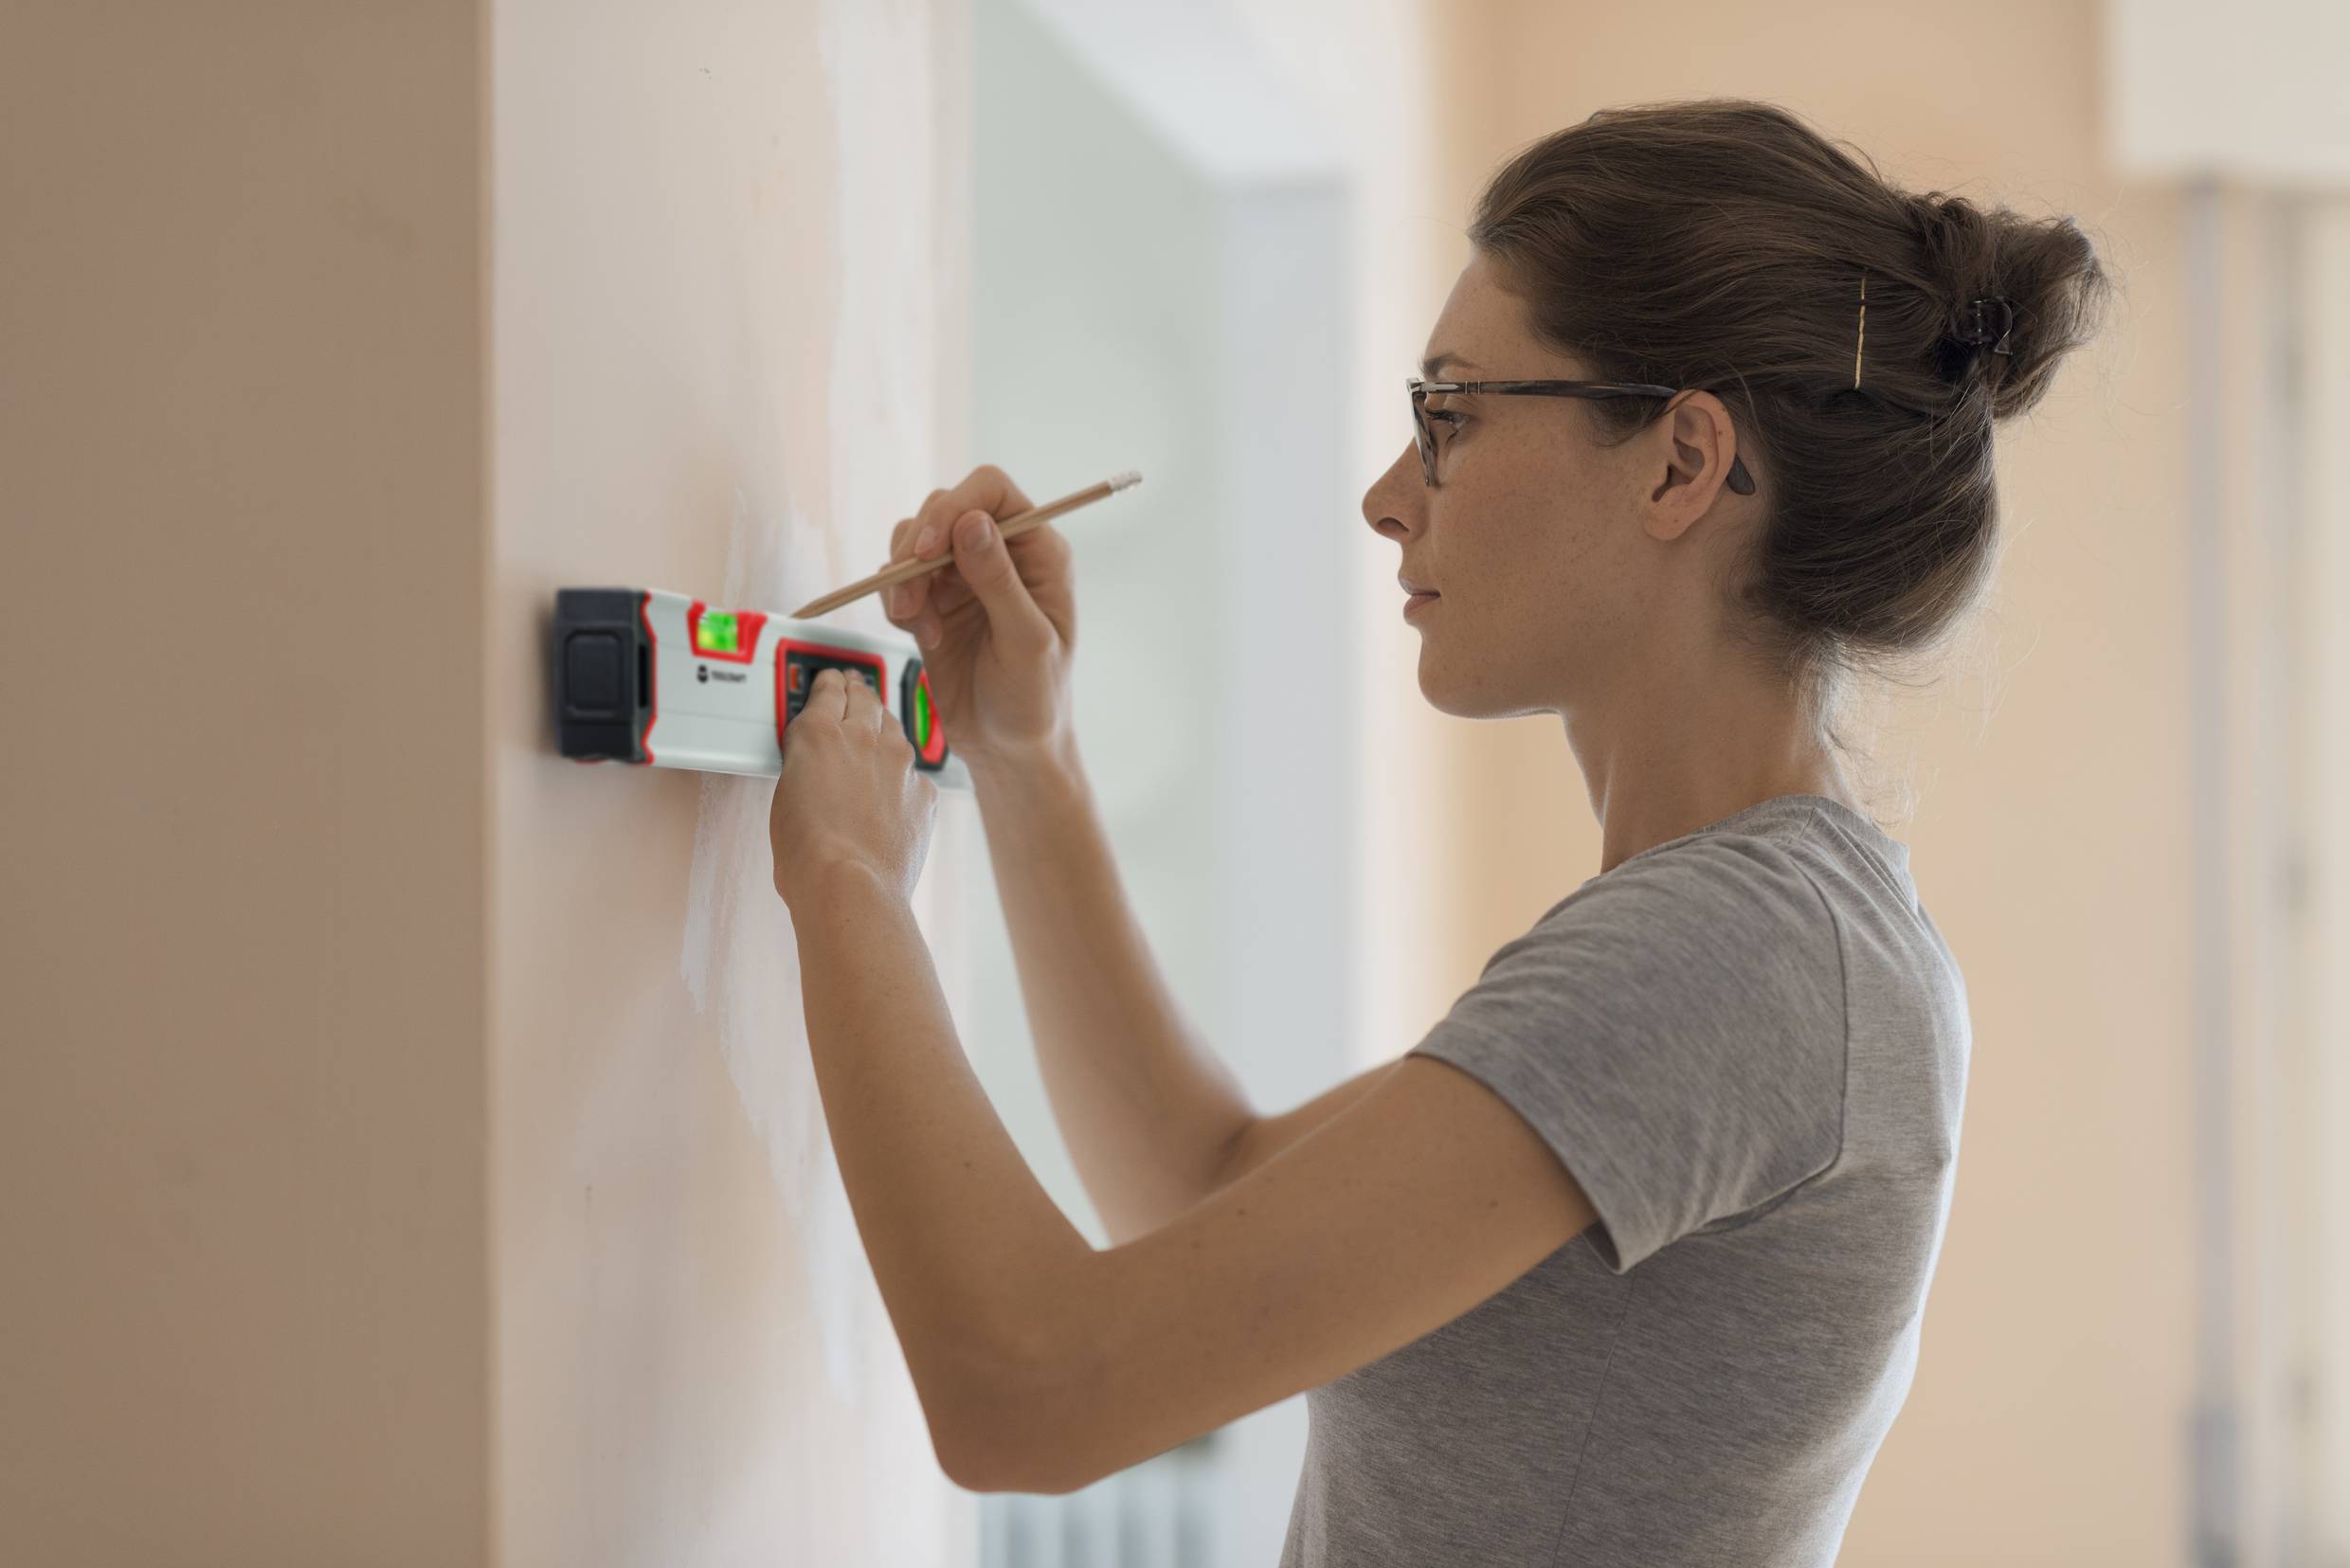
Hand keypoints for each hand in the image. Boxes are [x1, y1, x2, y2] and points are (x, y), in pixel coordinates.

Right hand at [769, 667, 937, 912]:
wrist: (849, 884)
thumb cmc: (807, 853)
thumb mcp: (786, 796)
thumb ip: (805, 769)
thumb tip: (816, 773)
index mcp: (819, 734)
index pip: (829, 690)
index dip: (830, 683)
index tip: (832, 680)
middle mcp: (864, 738)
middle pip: (865, 699)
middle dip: (859, 692)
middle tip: (856, 688)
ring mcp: (899, 763)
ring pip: (895, 731)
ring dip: (884, 729)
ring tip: (877, 734)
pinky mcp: (923, 792)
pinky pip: (914, 775)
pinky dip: (904, 779)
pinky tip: (895, 794)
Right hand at [879, 464, 1076, 771]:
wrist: (1008, 748)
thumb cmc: (1034, 700)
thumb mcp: (1026, 643)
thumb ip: (1000, 582)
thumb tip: (971, 522)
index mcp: (1039, 552)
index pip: (992, 490)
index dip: (955, 505)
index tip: (928, 547)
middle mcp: (1001, 554)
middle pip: (944, 508)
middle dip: (917, 548)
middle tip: (909, 599)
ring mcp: (965, 576)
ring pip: (913, 541)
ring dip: (902, 579)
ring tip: (917, 625)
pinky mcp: (935, 602)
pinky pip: (899, 579)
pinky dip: (899, 604)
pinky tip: (925, 639)